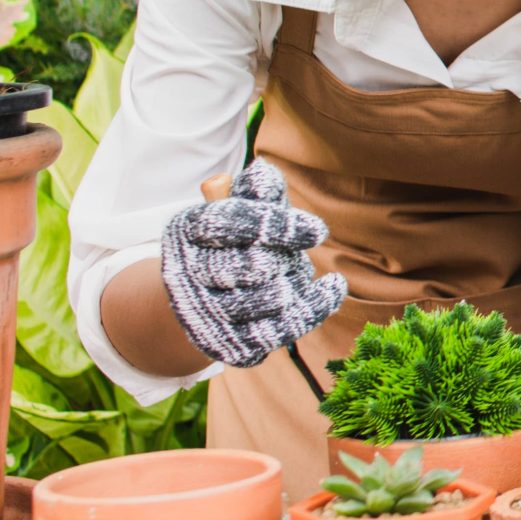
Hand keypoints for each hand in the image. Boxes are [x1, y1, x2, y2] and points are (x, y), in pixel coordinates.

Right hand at [158, 161, 346, 369]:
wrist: (202, 299)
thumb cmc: (229, 240)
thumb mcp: (235, 208)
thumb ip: (252, 192)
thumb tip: (264, 174)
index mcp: (185, 231)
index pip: (228, 223)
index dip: (276, 226)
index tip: (319, 230)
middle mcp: (185, 276)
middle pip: (249, 267)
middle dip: (281, 260)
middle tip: (292, 256)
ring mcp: (205, 317)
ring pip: (265, 302)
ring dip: (294, 283)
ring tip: (303, 272)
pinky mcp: (229, 345)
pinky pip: (279, 331)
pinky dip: (313, 309)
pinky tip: (334, 287)